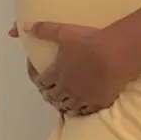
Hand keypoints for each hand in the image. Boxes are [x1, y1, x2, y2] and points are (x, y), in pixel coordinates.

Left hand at [9, 22, 126, 116]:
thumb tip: (24, 27)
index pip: (41, 82)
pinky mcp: (97, 103)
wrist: (116, 54)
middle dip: (49, 94)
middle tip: (51, 89)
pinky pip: (84, 112)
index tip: (39, 76)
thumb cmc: (89, 41)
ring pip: (67, 107)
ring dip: (62, 104)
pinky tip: (81, 107)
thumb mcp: (64, 32)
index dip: (37, 80)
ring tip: (64, 101)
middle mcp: (66, 88)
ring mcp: (81, 98)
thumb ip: (44, 30)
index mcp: (56, 73)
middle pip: (52, 96)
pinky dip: (79, 110)